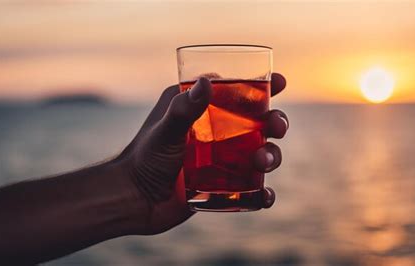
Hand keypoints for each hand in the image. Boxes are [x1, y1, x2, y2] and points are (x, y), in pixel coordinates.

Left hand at [118, 73, 287, 234]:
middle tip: (278, 128)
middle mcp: (216, 131)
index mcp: (201, 109)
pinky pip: (251, 188)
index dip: (263, 86)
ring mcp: (222, 159)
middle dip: (275, 122)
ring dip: (271, 155)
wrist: (133, 200)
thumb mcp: (165, 131)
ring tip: (263, 163)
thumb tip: (208, 81)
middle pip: (258, 122)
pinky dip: (263, 193)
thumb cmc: (143, 160)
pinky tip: (265, 197)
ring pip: (260, 152)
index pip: (237, 91)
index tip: (280, 82)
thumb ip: (184, 109)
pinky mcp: (223, 184)